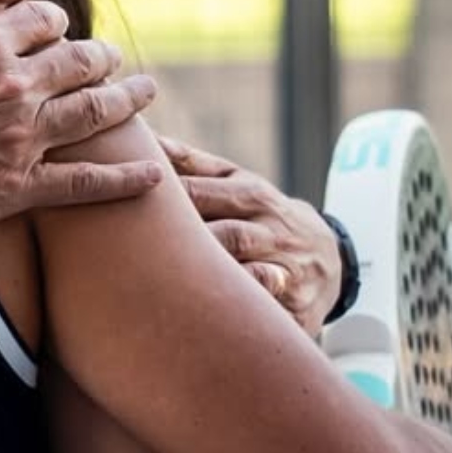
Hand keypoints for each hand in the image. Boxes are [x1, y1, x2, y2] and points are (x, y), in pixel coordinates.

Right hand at [0, 0, 162, 239]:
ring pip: (94, 113)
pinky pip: (85, 183)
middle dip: (102, 57)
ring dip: (127, 101)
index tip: (61, 31)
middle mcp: (15, 85)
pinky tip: (152, 173)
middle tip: (114, 60)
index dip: (58, 24)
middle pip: (81, 63)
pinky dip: (124, 178)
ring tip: (146, 94)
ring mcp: (22, 137)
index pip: (46, 22)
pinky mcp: (18, 187)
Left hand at [158, 137, 340, 336]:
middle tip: (138, 253)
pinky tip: (218, 315)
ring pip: (250, 273)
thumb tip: (147, 137)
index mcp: (250, 194)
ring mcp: (288, 267)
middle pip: (226, 234)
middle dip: (188, 243)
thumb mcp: (239, 182)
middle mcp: (271, 229)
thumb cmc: (263, 214)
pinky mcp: (298, 305)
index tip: (120, 204)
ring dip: (214, 276)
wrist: (331, 256)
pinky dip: (249, 307)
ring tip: (171, 285)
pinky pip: (272, 307)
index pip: (200, 194)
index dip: (162, 201)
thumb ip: (193, 164)